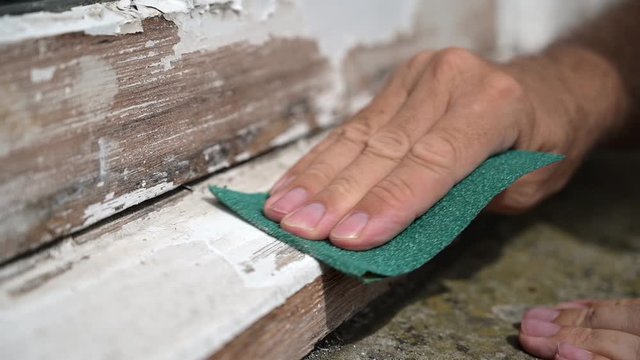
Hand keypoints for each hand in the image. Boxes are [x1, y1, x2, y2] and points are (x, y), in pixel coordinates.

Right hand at [264, 47, 624, 249]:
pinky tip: (294, 182)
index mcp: (495, 105)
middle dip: (340, 195)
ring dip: (318, 178)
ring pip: (360, 136)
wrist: (547, 91)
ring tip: (284, 211)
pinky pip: (354, 126)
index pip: (432, 161)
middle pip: (386, 148)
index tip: (349, 237)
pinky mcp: (398, 82)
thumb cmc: (543, 144)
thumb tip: (395, 228)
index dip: (388, 202)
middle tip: (302, 229)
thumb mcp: (524, 185)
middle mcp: (452, 80)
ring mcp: (421, 75)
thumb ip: (463, 201)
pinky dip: (322, 159)